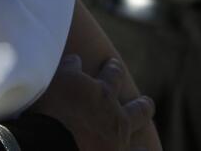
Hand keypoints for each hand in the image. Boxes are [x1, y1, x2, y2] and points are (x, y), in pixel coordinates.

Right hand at [31, 55, 155, 150]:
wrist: (55, 142)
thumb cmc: (54, 106)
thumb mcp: (58, 79)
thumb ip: (69, 68)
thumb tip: (76, 59)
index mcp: (103, 93)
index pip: (113, 75)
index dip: (113, 69)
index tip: (113, 64)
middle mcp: (116, 117)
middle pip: (138, 110)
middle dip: (142, 105)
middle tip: (147, 102)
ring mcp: (118, 142)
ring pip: (138, 142)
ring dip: (142, 140)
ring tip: (145, 146)